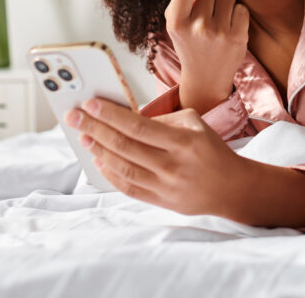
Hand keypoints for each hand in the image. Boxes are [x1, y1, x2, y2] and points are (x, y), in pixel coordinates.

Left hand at [65, 97, 256, 217]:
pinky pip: (128, 187)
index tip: (89, 104)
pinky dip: (110, 173)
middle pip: (124, 146)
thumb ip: (163, 120)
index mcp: (183, 141)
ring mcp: (165, 186)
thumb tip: (129, 119)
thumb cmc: (211, 150)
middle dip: (94, 129)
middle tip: (73, 117)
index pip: (138, 126)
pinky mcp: (161, 201)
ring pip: (122, 167)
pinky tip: (99, 160)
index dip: (111, 115)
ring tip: (83, 136)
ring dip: (98, 150)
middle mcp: (172, 165)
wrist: (231, 188)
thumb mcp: (196, 124)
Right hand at [164, 0, 249, 109]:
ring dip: (224, 0)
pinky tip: (229, 25)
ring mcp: (218, 33)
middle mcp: (197, 28)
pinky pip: (241, 8)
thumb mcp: (176, 23)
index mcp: (176, 23)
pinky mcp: (237, 38)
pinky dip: (237, 13)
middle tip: (208, 6)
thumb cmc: (190, 42)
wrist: (205, 77)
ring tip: (219, 16)